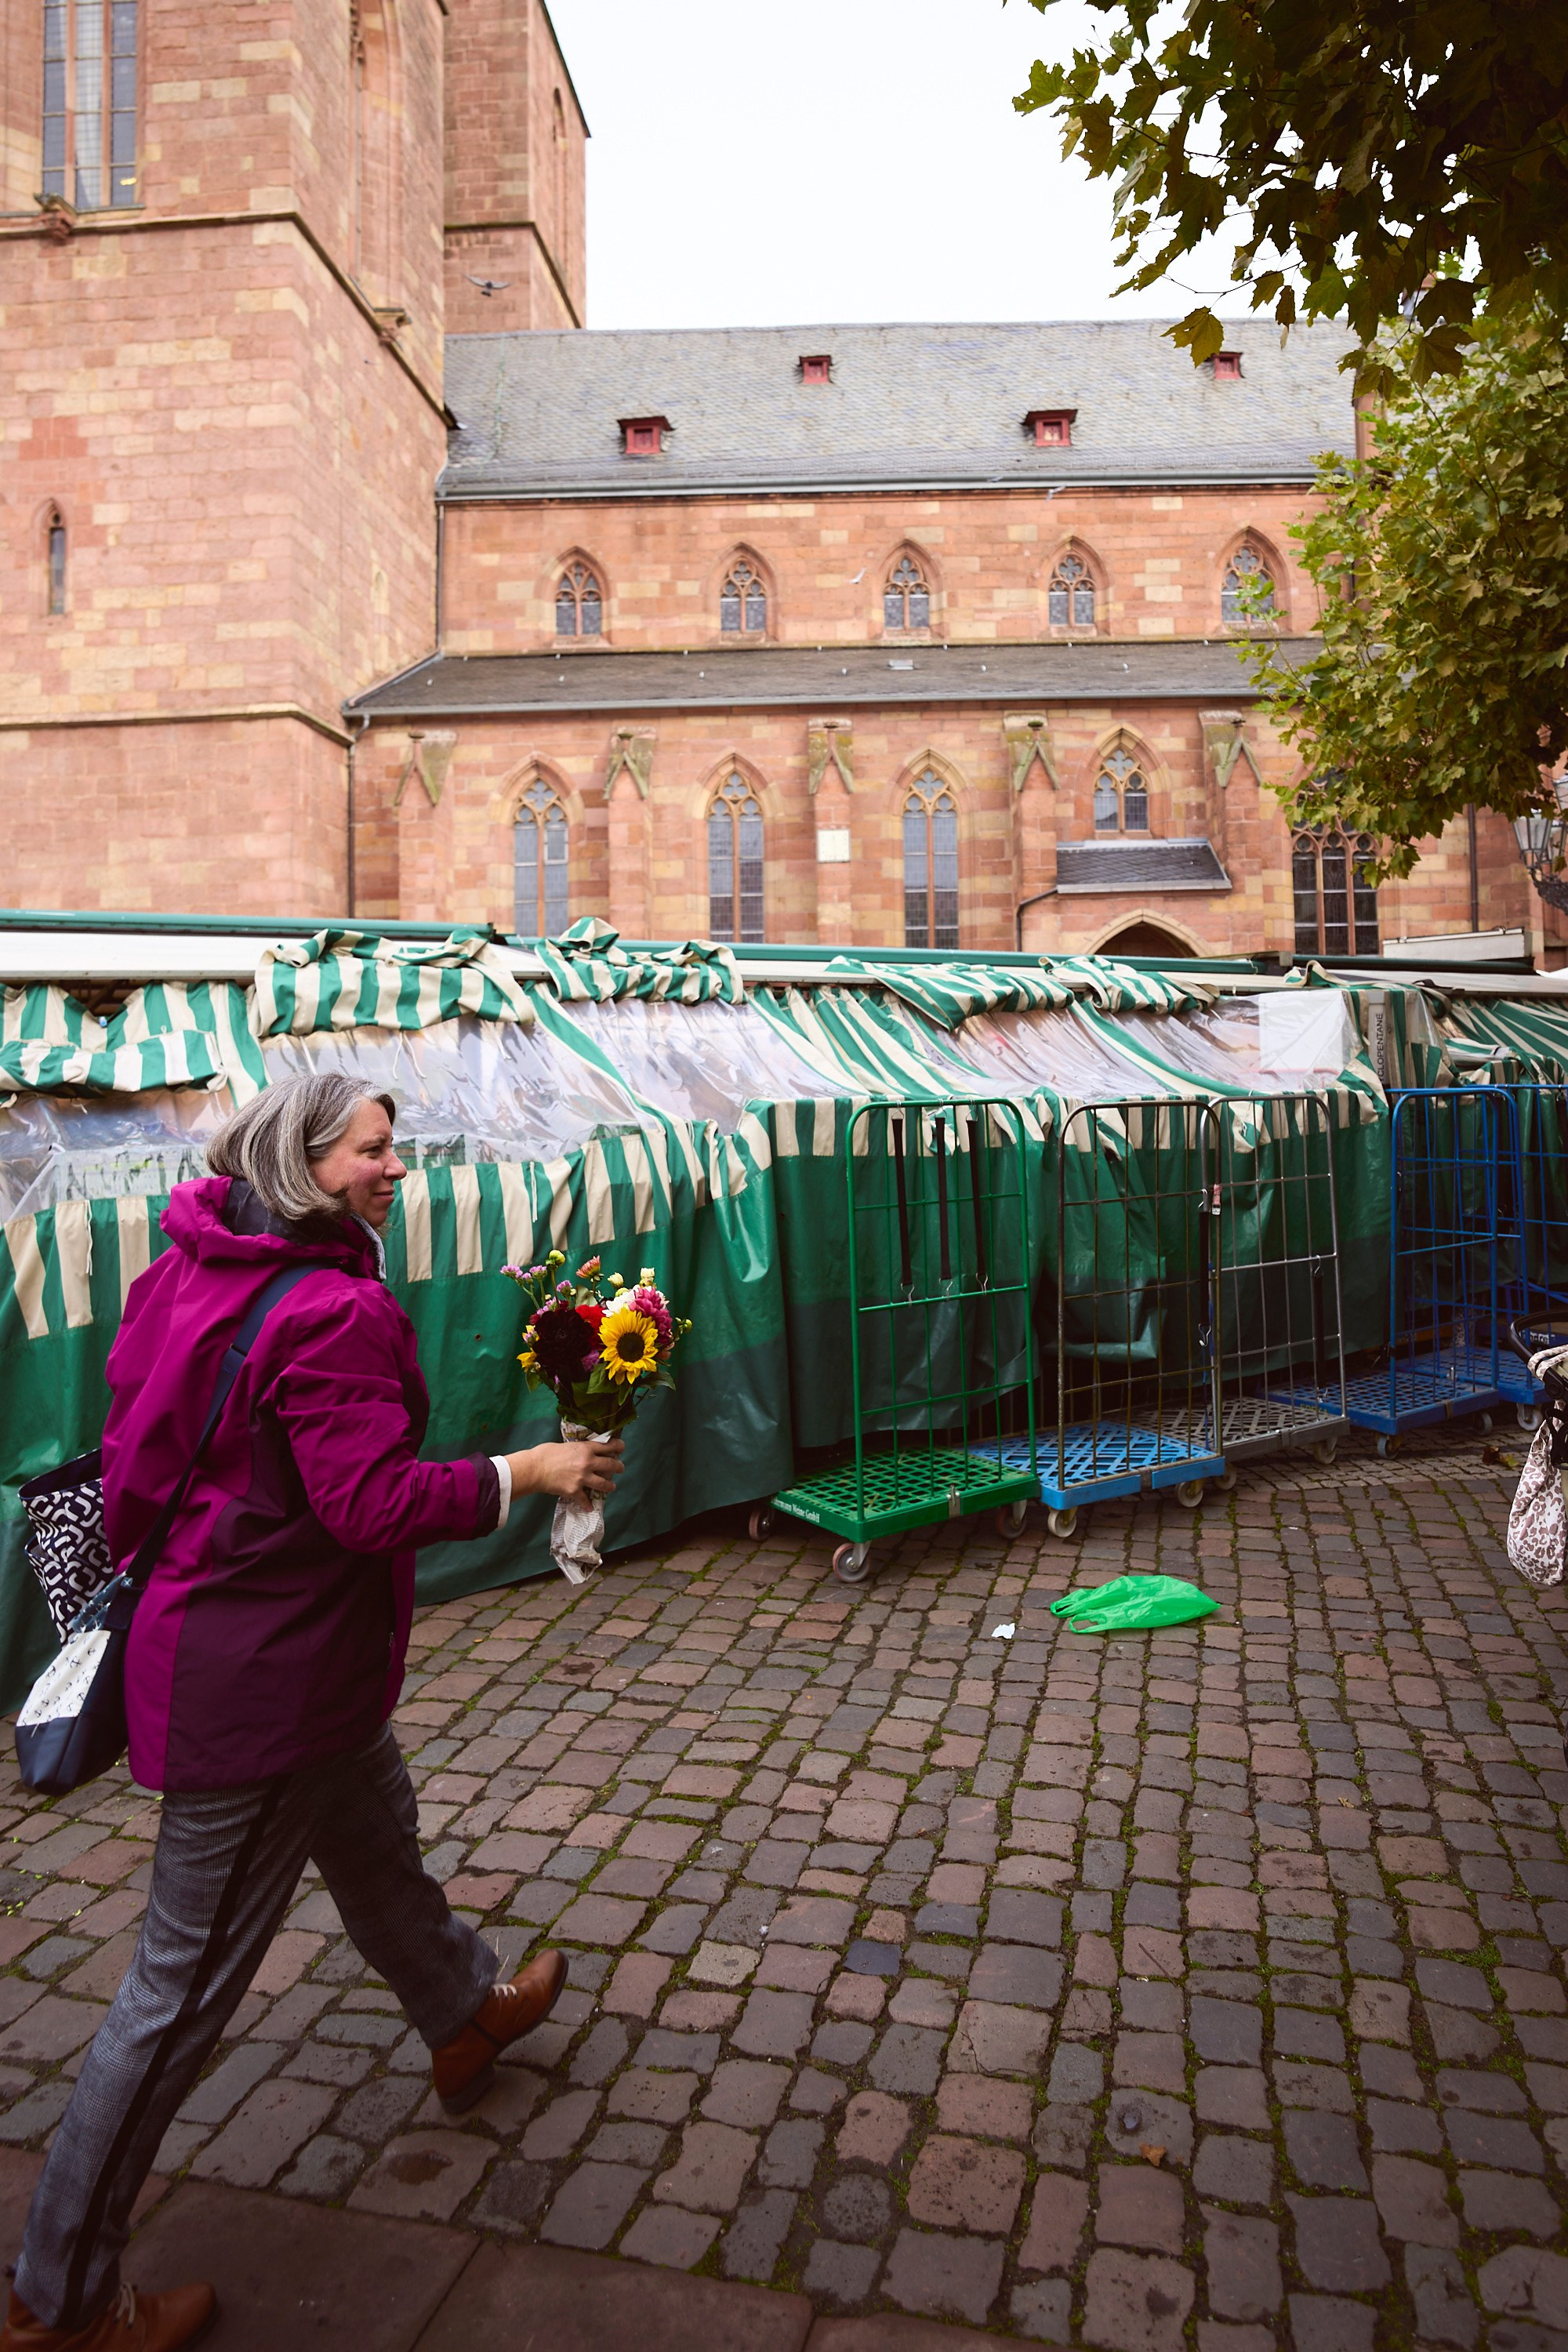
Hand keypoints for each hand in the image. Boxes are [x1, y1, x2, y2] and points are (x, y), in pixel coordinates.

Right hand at [509, 1437, 623, 1501]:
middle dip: (618, 1467)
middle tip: (620, 1468)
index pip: (608, 1446)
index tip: (621, 1447)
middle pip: (611, 1465)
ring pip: (604, 1484)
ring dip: (610, 1486)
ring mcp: (582, 1478)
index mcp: (585, 1449)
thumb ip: (578, 1449)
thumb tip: (582, 1452)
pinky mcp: (575, 1491)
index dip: (618, 1446)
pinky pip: (585, 1500)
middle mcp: (588, 1463)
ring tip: (611, 1487)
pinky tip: (589, 1507)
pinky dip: (587, 1504)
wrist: (534, 1469)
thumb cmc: (545, 1453)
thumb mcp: (565, 1445)